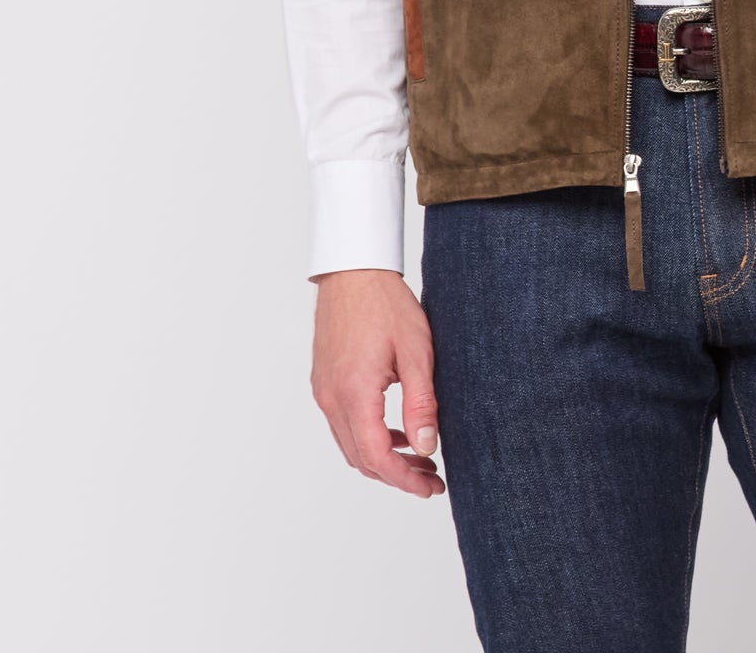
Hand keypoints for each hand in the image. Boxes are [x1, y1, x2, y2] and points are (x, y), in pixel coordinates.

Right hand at [310, 267, 444, 497]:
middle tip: (432, 476)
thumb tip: (426, 446)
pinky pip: (344, 424)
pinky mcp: (324, 381)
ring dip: (383, 458)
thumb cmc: (386, 303)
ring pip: (351, 445)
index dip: (405, 480)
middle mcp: (332, 398)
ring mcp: (324, 390)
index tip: (431, 487)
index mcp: (355, 392)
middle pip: (361, 459)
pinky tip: (396, 430)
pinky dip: (369, 437)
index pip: (377, 457)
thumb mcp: (416, 352)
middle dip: (397, 475)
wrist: (353, 270)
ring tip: (420, 455)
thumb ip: (421, 403)